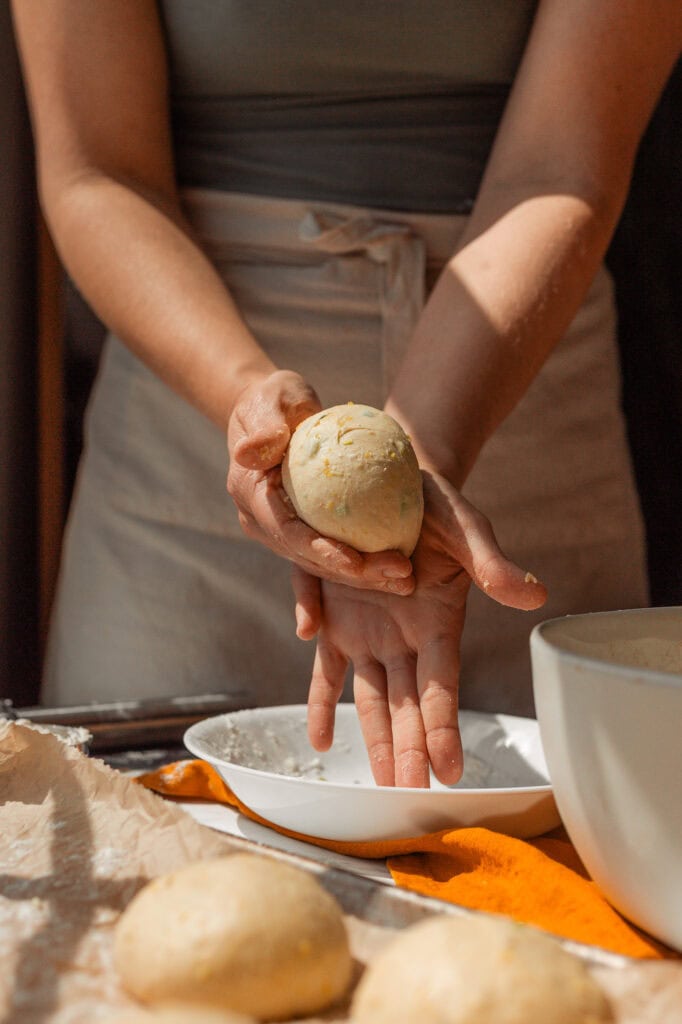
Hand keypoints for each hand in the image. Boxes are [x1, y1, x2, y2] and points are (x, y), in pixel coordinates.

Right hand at [227, 371, 414, 591]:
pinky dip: (363, 564)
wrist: (274, 413)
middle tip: (399, 573)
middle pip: (308, 558)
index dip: (321, 552)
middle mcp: (261, 521)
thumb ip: (266, 424)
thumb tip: (251, 453)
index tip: (357, 564)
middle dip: (354, 574)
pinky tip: (398, 569)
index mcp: (250, 494)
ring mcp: (280, 531)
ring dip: (364, 577)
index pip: (287, 532)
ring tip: (405, 579)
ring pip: (322, 565)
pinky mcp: (300, 532)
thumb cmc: (277, 399)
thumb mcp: (273, 398)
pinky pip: (332, 554)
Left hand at [292, 471, 546, 787]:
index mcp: (438, 622)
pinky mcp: (334, 620)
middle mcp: (404, 638)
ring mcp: (368, 634)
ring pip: (371, 698)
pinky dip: (321, 702)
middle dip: (409, 749)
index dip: (443, 726)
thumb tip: (534, 597)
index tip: (450, 770)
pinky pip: (325, 669)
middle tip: (409, 795)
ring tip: (378, 784)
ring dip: (374, 739)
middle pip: (408, 704)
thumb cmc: (437, 505)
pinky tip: (319, 740)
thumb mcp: (465, 528)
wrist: (387, 480)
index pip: (442, 685)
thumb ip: (491, 564)